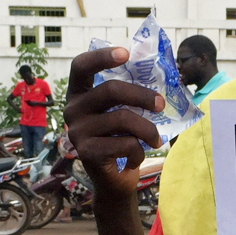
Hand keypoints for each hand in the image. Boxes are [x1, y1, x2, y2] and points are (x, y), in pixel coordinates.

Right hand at [65, 47, 162, 200]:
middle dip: (142, 95)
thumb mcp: (125, 114)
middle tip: (161, 104)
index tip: (126, 53)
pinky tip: (136, 157)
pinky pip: (125, 143)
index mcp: (80, 94)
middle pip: (110, 90)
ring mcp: (77, 132)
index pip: (81, 66)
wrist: (114, 181)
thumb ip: (132, 96)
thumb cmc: (122, 140)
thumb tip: (163, 75)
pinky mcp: (87, 153)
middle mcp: (73, 110)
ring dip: (147, 129)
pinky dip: (139, 151)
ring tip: (156, 140)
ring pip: (122, 118)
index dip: (101, 56)